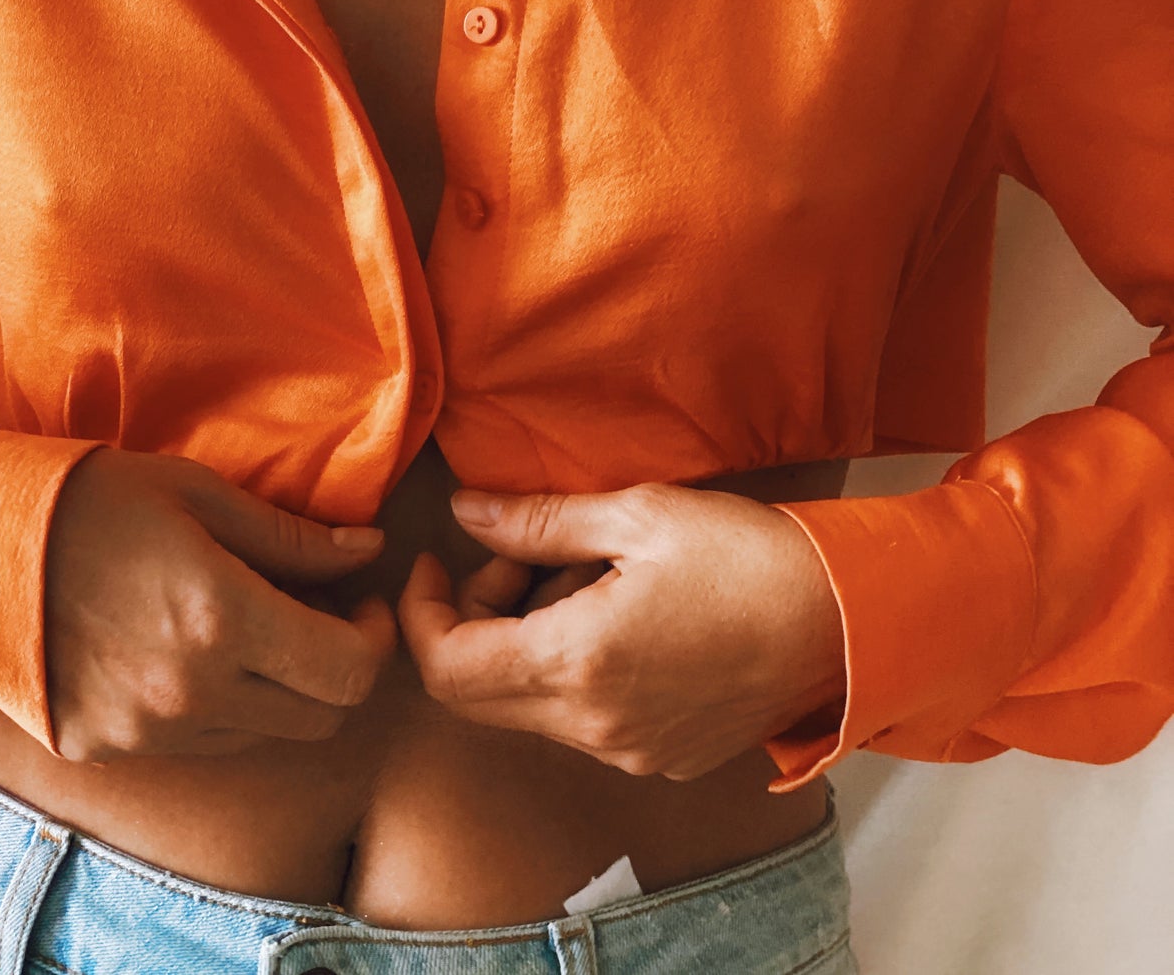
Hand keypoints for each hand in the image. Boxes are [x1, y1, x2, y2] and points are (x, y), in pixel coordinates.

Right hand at [45, 446, 396, 763]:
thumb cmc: (93, 500)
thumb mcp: (198, 494)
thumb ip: (292, 536)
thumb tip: (370, 549)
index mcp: (222, 619)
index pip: (350, 671)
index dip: (376, 638)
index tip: (364, 601)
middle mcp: (191, 692)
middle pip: (321, 718)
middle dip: (341, 668)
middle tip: (324, 614)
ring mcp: (147, 732)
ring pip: (264, 735)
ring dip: (281, 689)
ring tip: (256, 626)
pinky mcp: (109, 749)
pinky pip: (201, 742)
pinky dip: (222, 705)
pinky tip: (196, 649)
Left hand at [396, 481, 846, 781]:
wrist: (849, 621)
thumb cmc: (748, 555)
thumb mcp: (637, 514)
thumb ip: (538, 521)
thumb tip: (465, 513)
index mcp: (579, 663)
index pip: (447, 667)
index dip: (422, 612)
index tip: (435, 559)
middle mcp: (594, 727)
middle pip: (477, 694)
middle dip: (474, 620)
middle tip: (521, 557)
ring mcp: (629, 752)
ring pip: (529, 705)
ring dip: (527, 639)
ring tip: (587, 573)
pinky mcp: (660, 758)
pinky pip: (580, 720)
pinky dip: (571, 667)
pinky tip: (620, 614)